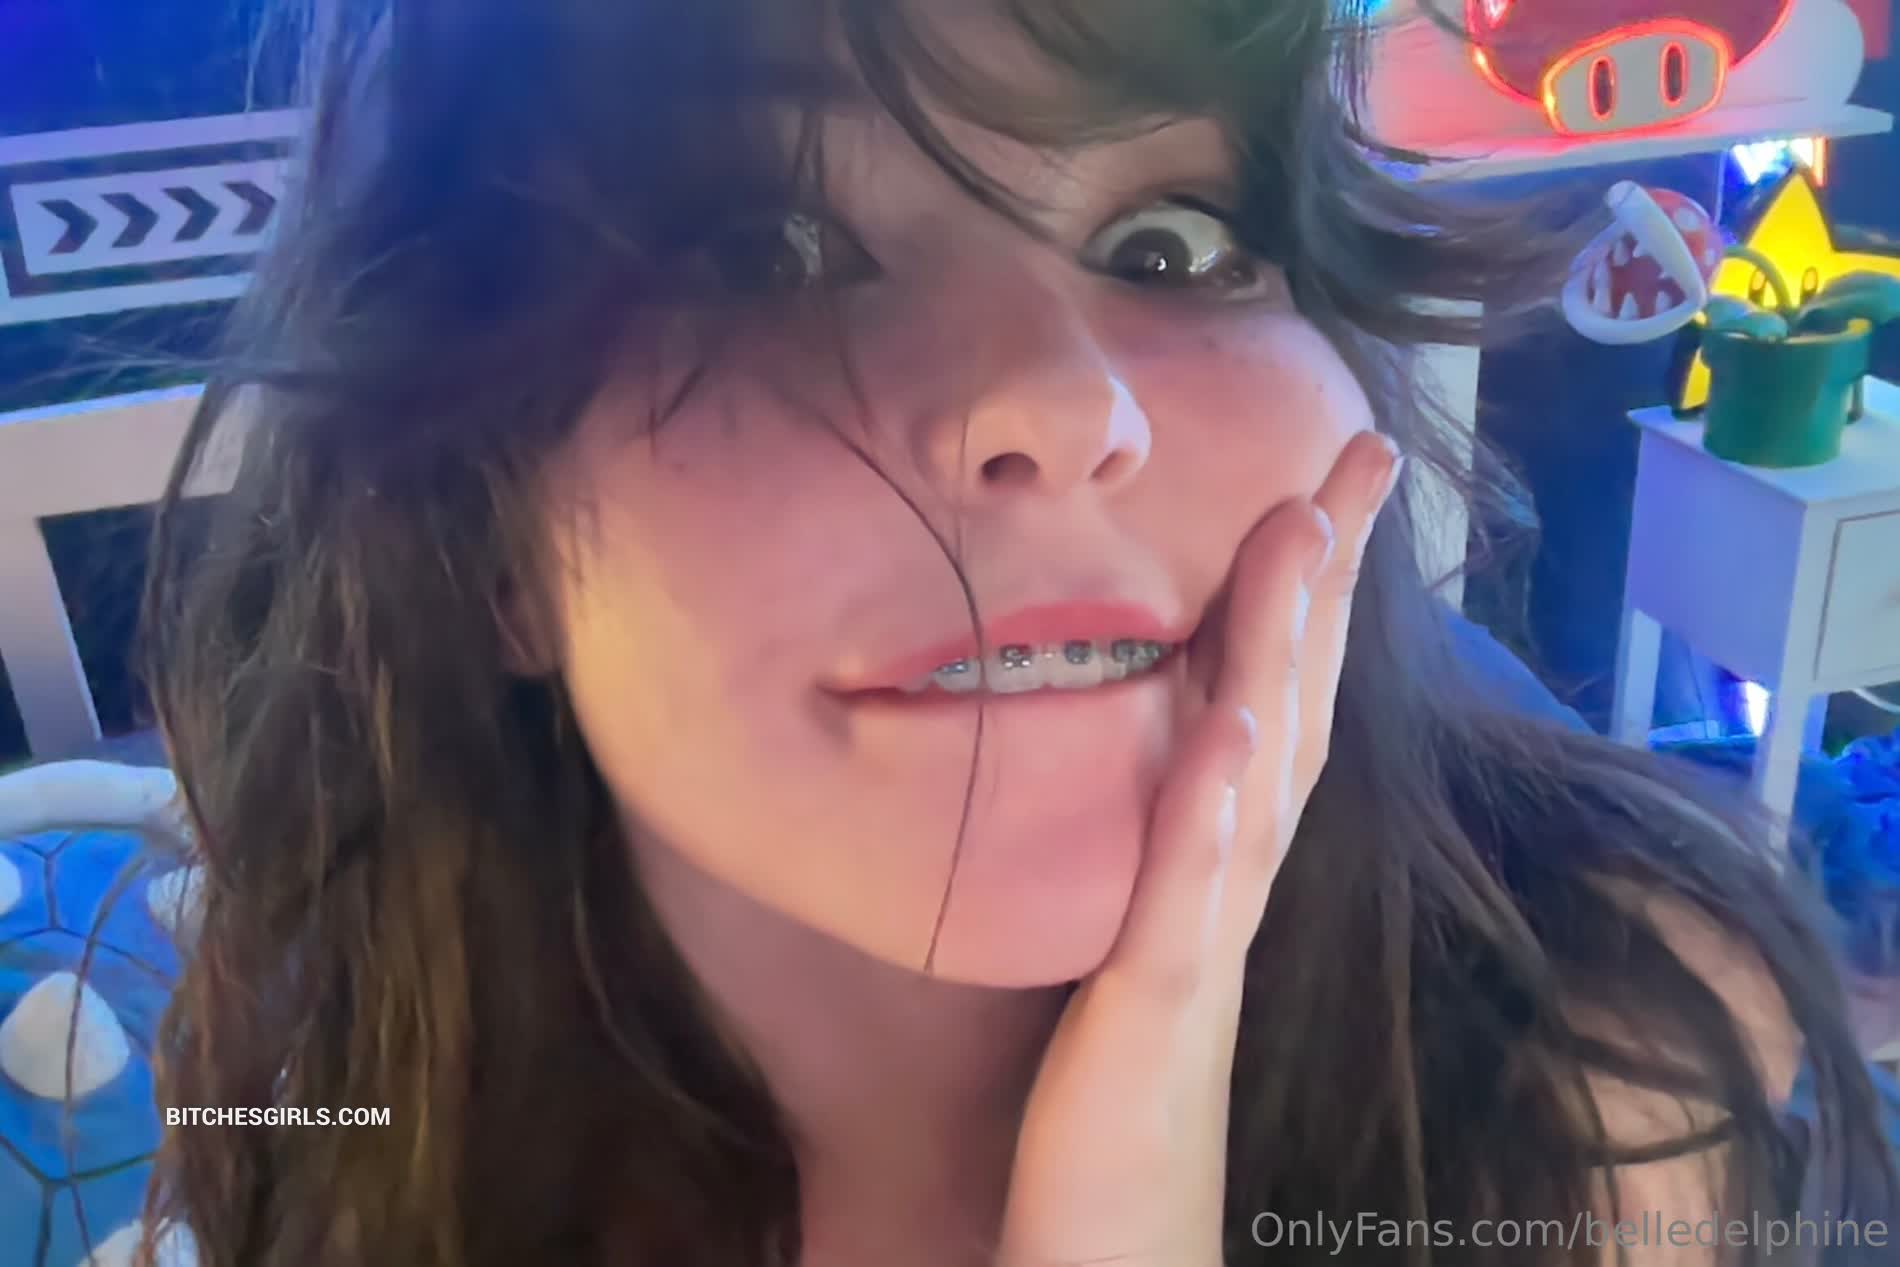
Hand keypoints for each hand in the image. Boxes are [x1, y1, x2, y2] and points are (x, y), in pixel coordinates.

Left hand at [994, 430, 1403, 1266]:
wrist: (1122, 1235)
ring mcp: (1204, 940)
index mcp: (1220, 860)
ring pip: (1254, 778)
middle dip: (1322, 582)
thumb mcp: (1149, 933)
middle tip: (1353, 459)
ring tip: (1299, 538)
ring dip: (1281, 657)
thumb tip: (1176, 738)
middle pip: (1293, 709)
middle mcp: (1233, 884)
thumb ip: (1168, 840)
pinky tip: (1232, 731)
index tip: (1330, 479)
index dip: (1310, 592)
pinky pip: (1189, 896)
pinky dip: (1213, 809)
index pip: (1278, 700)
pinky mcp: (1159, 1005)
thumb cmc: (1127, 1088)